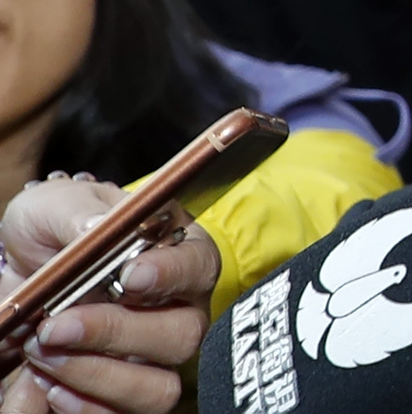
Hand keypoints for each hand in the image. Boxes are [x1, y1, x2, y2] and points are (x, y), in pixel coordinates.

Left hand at [0, 177, 219, 413]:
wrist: (25, 278)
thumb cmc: (56, 233)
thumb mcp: (55, 206)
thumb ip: (76, 212)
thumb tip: (97, 229)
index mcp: (179, 253)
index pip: (198, 264)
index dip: (172, 273)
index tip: (130, 276)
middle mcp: (181, 310)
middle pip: (183, 335)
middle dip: (116, 334)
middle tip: (56, 325)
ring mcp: (156, 359)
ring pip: (158, 388)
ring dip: (97, 377)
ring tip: (43, 352)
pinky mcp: (125, 395)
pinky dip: (83, 407)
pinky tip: (48, 385)